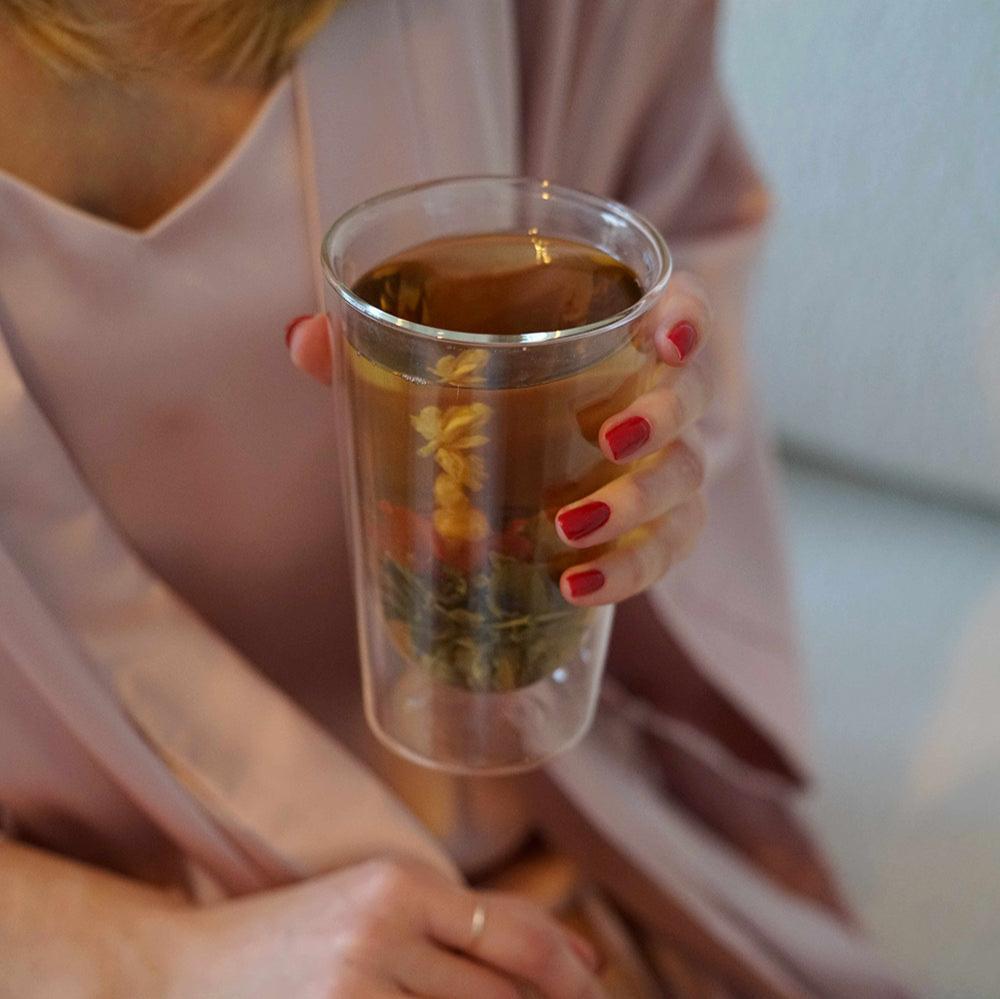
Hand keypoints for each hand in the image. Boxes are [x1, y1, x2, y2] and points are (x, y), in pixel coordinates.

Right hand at [174, 857, 604, 997]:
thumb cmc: (296, 932)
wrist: (184, 972)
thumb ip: (476, 920)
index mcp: (396, 883)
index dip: (565, 967)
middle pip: (496, 992)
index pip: (512, 930)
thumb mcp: (382, 902)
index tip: (592, 988)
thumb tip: (584, 956)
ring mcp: (352, 991)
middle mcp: (377, 933)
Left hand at [286, 271, 709, 606]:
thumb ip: (373, 342)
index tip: (664, 334)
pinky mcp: (650, 530)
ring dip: (635, 507)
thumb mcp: (433, 362)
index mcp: (612, 337)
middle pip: (689, 398)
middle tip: (608, 440)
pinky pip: (661, 551)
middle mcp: (650, 398)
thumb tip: (304, 339)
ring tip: (570, 535)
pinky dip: (625, 572)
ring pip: (683, 482)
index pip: (679, 306)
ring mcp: (659, 468)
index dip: (688, 315)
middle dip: (662, 417)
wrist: (513, 457)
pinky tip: (577, 588)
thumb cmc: (484, 389)